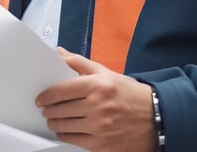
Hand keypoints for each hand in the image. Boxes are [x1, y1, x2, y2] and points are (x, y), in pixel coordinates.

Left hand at [36, 47, 155, 151]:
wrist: (155, 118)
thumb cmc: (130, 94)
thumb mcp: (107, 73)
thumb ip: (80, 63)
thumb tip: (59, 54)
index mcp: (98, 86)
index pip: (61, 91)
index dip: (46, 96)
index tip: (41, 98)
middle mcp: (97, 107)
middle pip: (60, 110)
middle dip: (48, 110)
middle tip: (46, 109)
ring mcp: (99, 128)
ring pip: (64, 126)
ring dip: (54, 123)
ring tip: (54, 120)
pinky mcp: (101, 145)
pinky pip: (74, 140)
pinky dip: (65, 135)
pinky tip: (65, 131)